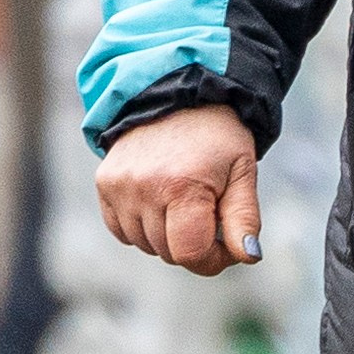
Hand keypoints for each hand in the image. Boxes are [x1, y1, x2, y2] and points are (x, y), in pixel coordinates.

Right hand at [95, 105, 261, 278]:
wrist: (177, 94)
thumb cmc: (217, 137)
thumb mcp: (242, 172)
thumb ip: (244, 218)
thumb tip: (249, 257)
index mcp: (182, 187)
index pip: (190, 254)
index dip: (212, 260)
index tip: (226, 245)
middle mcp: (144, 188)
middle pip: (168, 252)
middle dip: (193, 242)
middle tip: (208, 212)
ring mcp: (119, 186)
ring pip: (145, 244)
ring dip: (166, 235)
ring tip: (183, 200)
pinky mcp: (104, 183)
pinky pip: (122, 230)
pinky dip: (141, 226)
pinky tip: (159, 200)